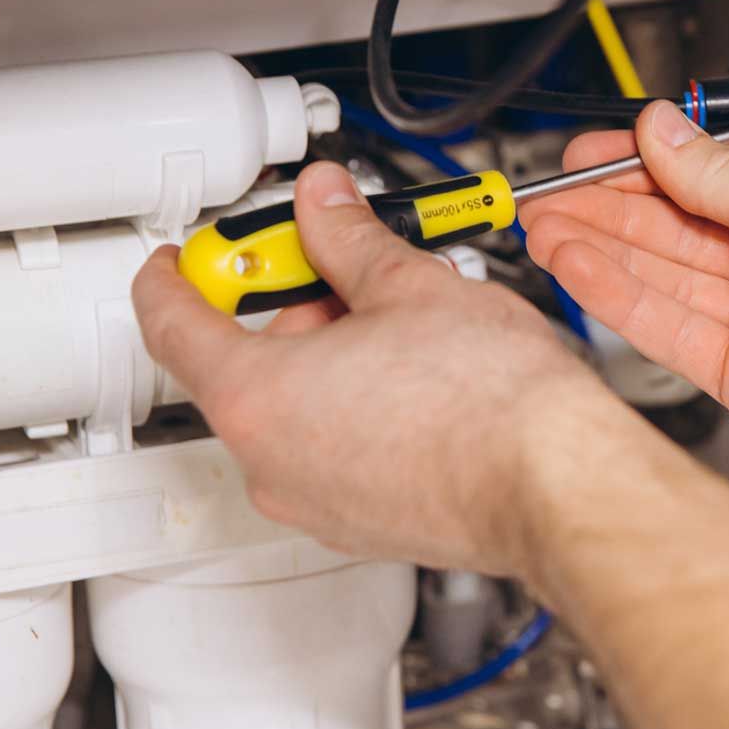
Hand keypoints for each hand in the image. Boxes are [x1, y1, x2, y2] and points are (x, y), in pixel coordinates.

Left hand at [132, 160, 633, 574]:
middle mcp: (269, 462)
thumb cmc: (490, 402)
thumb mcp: (407, 283)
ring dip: (324, 356)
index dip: (176, 274)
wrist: (555, 482)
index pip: (173, 324)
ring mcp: (312, 503)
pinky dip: (351, 407)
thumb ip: (347, 236)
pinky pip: (330, 453)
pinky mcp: (360, 524)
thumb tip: (326, 204)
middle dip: (287, 305)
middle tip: (337, 263)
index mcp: (257, 396)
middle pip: (242, 364)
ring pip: (290, 411)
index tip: (183, 257)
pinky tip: (413, 374)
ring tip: (399, 318)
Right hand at [518, 100, 728, 487]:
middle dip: (607, 209)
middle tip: (546, 192)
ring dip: (600, 250)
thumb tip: (666, 133)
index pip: (706, 181)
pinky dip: (618, 297)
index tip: (591, 155)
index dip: (644, 166)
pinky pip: (666, 330)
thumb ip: (719, 174)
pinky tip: (578, 267)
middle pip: (674, 231)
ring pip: (662, 279)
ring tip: (542, 225)